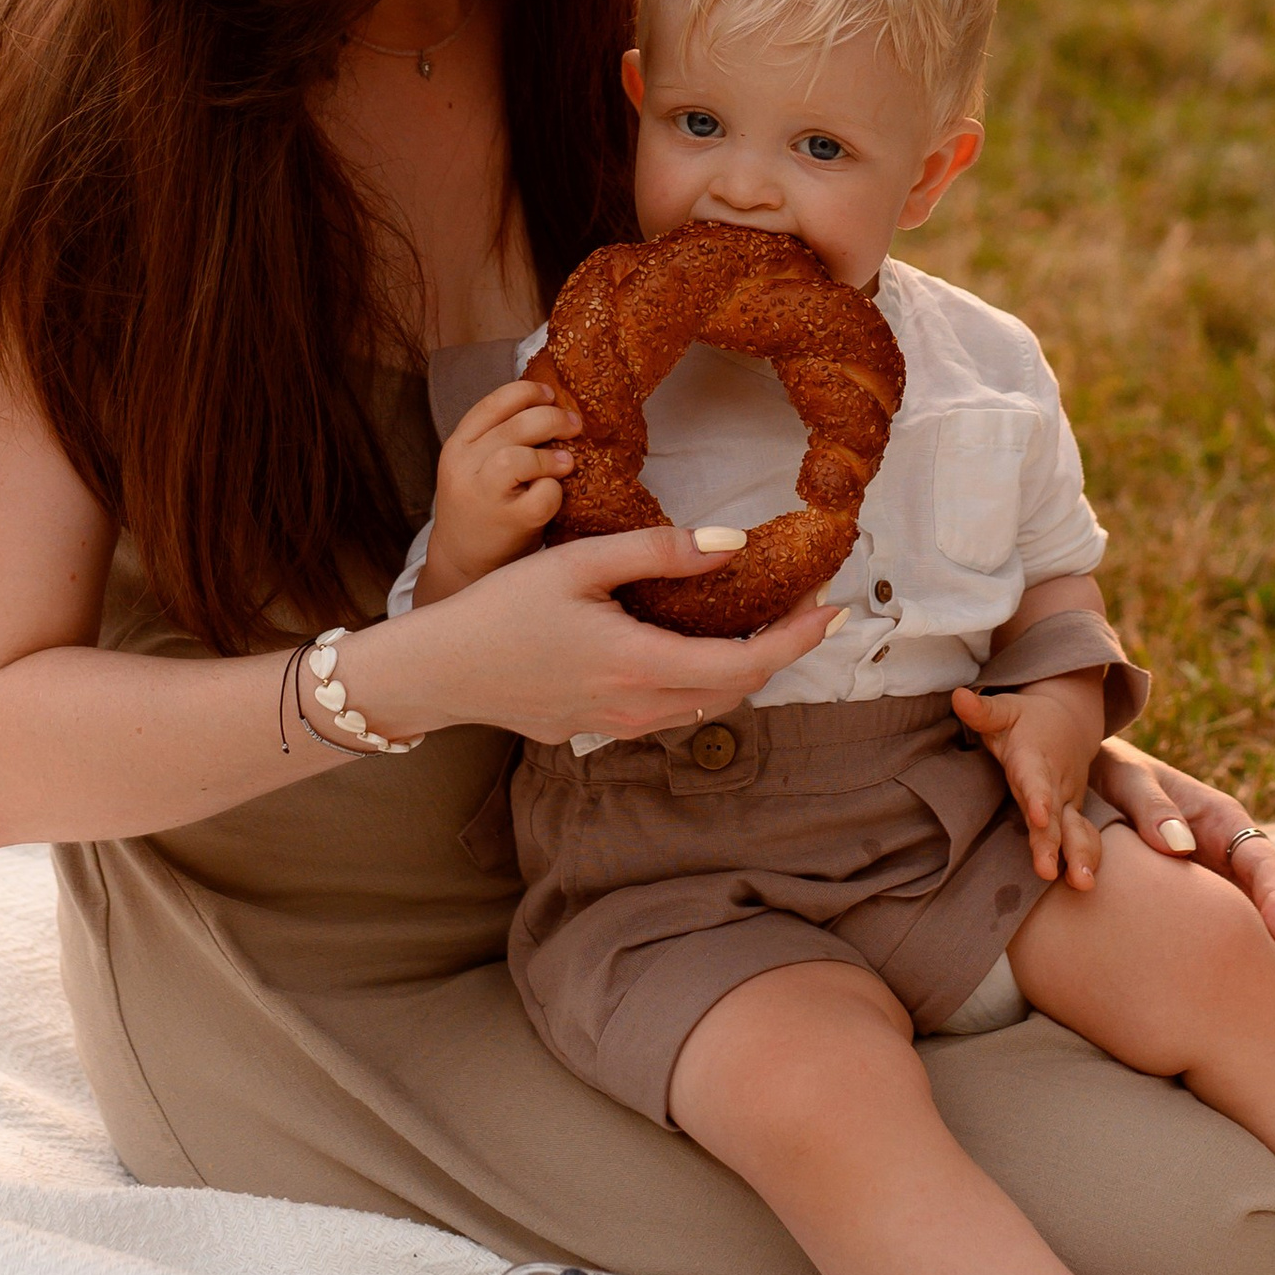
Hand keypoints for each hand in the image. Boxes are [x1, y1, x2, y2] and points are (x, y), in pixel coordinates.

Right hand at [384, 519, 844, 745]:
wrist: (440, 671)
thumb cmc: (501, 610)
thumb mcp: (579, 564)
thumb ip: (658, 552)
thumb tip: (731, 543)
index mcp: (639, 665)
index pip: (745, 663)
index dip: (799, 639)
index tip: (835, 609)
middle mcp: (637, 708)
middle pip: (737, 690)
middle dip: (782, 650)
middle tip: (807, 604)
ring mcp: (617, 728)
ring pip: (706, 706)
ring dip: (744, 668)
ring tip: (765, 620)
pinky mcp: (597, 731)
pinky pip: (671, 712)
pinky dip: (704, 681)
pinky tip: (698, 645)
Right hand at [420, 379, 581, 598]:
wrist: (462, 561)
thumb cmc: (482, 507)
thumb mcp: (477, 466)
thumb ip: (501, 438)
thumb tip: (553, 404)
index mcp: (458, 446)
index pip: (492, 404)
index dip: (526, 392)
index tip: (549, 394)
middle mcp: (464, 467)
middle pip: (515, 425)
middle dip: (552, 419)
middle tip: (574, 426)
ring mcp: (483, 496)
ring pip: (518, 457)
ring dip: (550, 456)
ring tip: (565, 463)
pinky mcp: (507, 523)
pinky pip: (542, 496)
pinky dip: (554, 492)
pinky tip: (553, 497)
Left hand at [951, 678, 1106, 888]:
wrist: (1070, 720)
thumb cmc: (1027, 720)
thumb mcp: (1006, 709)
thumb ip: (983, 710)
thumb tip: (957, 696)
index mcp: (1035, 758)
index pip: (1035, 780)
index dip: (1038, 798)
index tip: (1039, 815)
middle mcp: (1055, 783)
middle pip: (1055, 815)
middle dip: (1054, 842)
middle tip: (1049, 869)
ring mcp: (1067, 801)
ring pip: (1077, 830)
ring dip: (1081, 855)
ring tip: (1082, 884)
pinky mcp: (1073, 814)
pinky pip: (1084, 837)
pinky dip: (1088, 858)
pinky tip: (1084, 885)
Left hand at [1084, 739, 1274, 1012]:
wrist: (1088, 780)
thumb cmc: (1112, 774)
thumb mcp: (1129, 779)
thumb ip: (1150, 805)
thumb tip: (1177, 847)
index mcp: (1222, 820)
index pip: (1262, 861)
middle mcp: (1228, 858)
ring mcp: (1216, 890)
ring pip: (1257, 937)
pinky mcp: (1196, 913)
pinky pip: (1226, 945)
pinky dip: (1245, 979)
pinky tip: (1254, 1022)